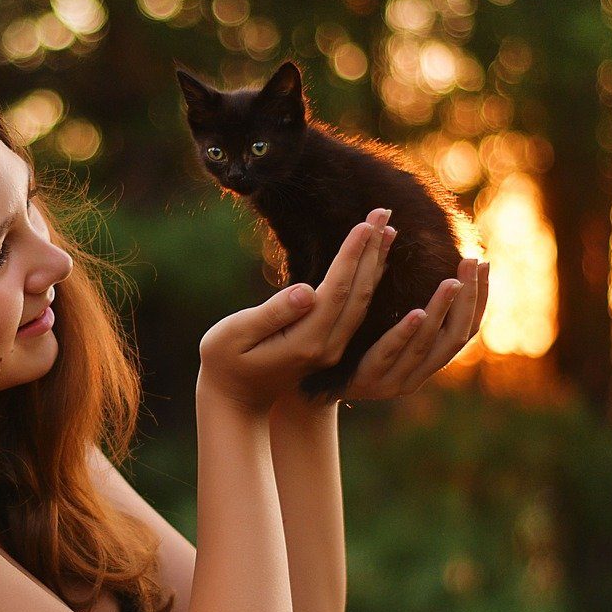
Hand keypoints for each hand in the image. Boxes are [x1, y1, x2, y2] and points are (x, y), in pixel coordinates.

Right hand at [197, 209, 395, 413]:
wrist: (235, 399)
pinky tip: (375, 262)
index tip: (365, 224)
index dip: (351, 256)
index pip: (336, 291)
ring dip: (375, 263)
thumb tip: (305, 290)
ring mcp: (332, 349)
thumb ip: (271, 314)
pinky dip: (367, 281)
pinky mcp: (330, 346)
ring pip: (362, 302)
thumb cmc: (224, 362)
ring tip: (387, 228)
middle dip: (371, 251)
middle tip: (383, 211)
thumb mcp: (235, 336)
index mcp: (305, 342)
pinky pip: (356, 309)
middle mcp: (327, 347)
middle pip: (357, 294)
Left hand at [341, 257, 489, 400]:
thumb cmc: (352, 347)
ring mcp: (393, 381)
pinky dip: (405, 333)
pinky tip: (417, 312)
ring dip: (441, 310)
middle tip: (470, 263)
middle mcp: (418, 375)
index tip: (484, 264)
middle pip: (455, 337)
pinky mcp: (367, 380)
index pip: (466, 330)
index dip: (478, 298)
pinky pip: (389, 353)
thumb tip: (430, 260)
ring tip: (451, 282)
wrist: (312, 382)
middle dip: (467, 299)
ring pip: (426, 344)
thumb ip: (407, 303)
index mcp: (427, 361)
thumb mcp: (384, 325)